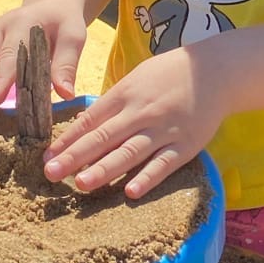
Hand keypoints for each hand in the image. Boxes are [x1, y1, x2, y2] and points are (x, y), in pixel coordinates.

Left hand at [42, 49, 225, 199]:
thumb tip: (84, 126)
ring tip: (82, 184)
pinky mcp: (186, 145)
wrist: (215, 70)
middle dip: (75, 156)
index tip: (48, 156)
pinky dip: (147, 178)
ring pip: (130, 152)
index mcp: (126, 94)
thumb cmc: (169, 73)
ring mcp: (165, 129)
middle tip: (51, 173)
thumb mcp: (137, 78)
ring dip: (105, 169)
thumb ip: (113, 101)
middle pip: (104, 137)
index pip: (91, 120)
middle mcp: (142, 112)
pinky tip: (131, 192)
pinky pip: (164, 164)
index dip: (68, 139)